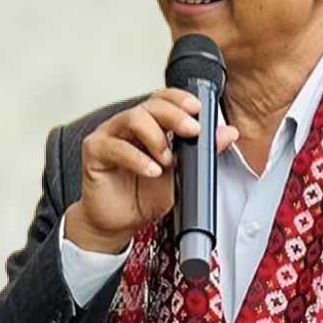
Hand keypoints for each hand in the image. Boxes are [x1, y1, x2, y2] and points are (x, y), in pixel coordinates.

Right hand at [64, 88, 238, 253]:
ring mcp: (110, 135)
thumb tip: (228, 134)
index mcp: (149, 125)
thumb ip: (202, 153)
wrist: (119, 223)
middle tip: (191, 130)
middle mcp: (129, 126)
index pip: (164, 100)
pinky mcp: (94, 151)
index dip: (180, 99)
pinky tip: (150, 170)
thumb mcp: (181, 176)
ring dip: (156, 137)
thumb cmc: (144, 197)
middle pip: (151, 105)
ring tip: (166, 160)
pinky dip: (137, 158)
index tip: (198, 109)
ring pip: (133, 118)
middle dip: (174, 115)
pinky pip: (116, 146)